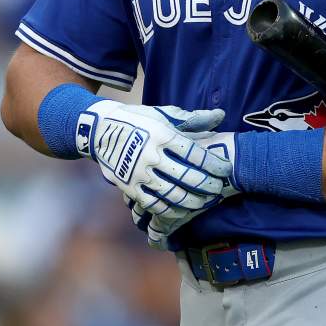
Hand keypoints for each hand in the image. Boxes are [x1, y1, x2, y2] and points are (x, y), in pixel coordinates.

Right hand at [83, 101, 231, 224]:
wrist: (99, 129)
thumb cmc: (138, 120)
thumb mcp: (163, 114)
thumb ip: (193, 118)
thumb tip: (221, 115)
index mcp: (162, 135)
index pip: (195, 154)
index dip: (214, 164)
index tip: (226, 169)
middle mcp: (151, 155)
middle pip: (187, 176)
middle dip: (208, 185)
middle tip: (220, 189)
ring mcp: (139, 173)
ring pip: (172, 194)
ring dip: (193, 201)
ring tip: (206, 202)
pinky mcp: (129, 187)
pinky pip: (154, 204)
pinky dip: (171, 210)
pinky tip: (183, 210)